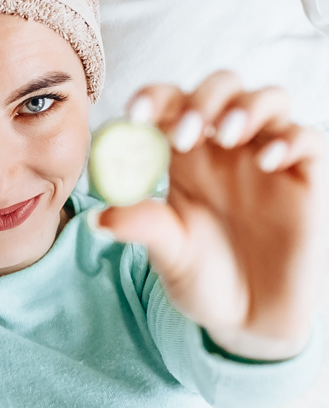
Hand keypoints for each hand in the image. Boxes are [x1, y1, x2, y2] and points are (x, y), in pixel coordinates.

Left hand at [97, 70, 325, 359]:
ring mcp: (269, 160)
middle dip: (203, 98)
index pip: (171, 104)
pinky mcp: (307, 180)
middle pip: (222, 88)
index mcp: (185, 156)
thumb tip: (99, 216)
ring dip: (247, 106)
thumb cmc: (203, 278)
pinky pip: (309, 140)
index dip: (153, 98)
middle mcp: (227, 149)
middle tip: (186, 133)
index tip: (134, 115)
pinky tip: (267, 161)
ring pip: (270, 100)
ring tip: (227, 135)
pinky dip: (290, 139)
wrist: (248, 319)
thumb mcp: (167, 253)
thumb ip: (141, 227)